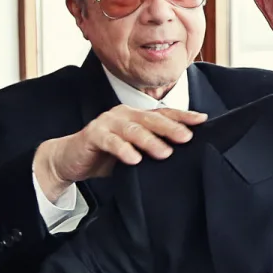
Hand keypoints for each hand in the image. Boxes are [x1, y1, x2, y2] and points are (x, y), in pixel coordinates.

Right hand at [34, 105, 206, 196]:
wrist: (70, 159)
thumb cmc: (105, 155)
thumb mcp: (133, 151)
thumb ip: (151, 149)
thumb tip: (183, 156)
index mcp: (136, 116)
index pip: (163, 114)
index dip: (183, 116)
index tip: (203, 120)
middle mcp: (123, 115)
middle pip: (151, 119)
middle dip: (170, 128)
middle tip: (187, 138)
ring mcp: (107, 123)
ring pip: (132, 130)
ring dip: (149, 141)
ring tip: (164, 153)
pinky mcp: (93, 135)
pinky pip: (110, 142)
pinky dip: (122, 150)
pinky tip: (134, 159)